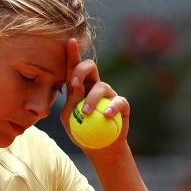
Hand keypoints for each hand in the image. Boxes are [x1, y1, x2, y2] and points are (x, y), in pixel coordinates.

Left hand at [59, 38, 129, 156]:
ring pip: (102, 86)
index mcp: (80, 86)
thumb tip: (74, 84)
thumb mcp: (68, 119)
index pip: (74, 68)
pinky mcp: (122, 106)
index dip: (72, 54)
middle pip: (91, 67)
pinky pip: (119, 102)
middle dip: (82, 69)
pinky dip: (112, 108)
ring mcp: (109, 95)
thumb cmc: (81, 132)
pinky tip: (106, 115)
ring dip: (92, 98)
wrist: (99, 148)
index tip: (70, 42)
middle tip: (74, 82)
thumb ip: (70, 101)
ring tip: (86, 113)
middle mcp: (95, 86)